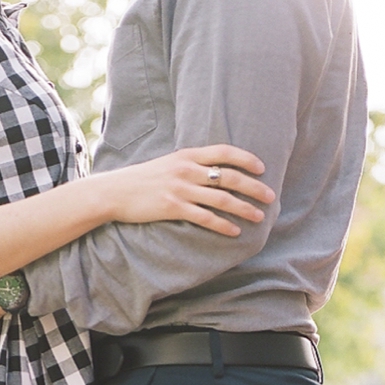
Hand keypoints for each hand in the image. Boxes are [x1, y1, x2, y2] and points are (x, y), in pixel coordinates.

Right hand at [103, 145, 274, 236]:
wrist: (114, 192)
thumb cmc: (139, 179)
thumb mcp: (166, 164)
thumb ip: (189, 165)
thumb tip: (211, 171)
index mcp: (187, 156)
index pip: (224, 152)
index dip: (246, 159)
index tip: (262, 168)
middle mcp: (187, 170)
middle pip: (230, 177)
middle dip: (254, 187)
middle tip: (270, 196)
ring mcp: (181, 189)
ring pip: (222, 199)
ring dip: (244, 208)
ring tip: (258, 217)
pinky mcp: (173, 208)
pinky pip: (205, 217)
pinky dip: (222, 225)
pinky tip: (234, 231)